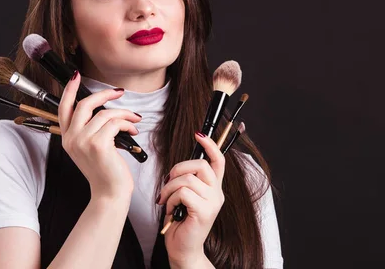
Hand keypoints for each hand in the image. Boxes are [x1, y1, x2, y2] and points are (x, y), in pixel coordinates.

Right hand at [58, 71, 141, 200]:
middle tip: (119, 92)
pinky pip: (114, 123)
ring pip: (105, 113)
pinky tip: (133, 130)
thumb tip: (104, 108)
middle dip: (104, 94)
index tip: (76, 76)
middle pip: (84, 104)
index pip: (64, 108)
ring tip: (134, 120)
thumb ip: (90, 129)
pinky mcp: (98, 144)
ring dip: (124, 114)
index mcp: (67, 138)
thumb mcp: (90, 148)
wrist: (109, 193)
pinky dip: (127, 124)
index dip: (70, 90)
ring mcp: (83, 141)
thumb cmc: (105, 171)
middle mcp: (71, 138)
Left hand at [158, 132, 224, 266]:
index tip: (198, 133)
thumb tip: (179, 167)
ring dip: (169, 188)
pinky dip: (171, 199)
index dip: (210, 145)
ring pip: (187, 179)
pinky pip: (183, 193)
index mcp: (213, 188)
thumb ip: (186, 180)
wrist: (182, 249)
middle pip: (200, 165)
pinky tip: (170, 210)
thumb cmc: (179, 223)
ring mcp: (212, 203)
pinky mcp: (204, 212)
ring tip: (165, 201)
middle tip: (168, 182)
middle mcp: (217, 194)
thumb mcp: (184, 197)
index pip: (218, 160)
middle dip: (178, 169)